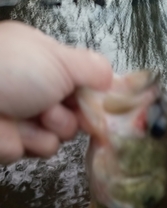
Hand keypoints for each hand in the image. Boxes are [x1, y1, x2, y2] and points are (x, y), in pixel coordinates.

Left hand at [0, 20, 112, 164]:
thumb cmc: (12, 70)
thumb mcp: (60, 59)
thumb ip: (93, 68)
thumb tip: (113, 77)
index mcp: (48, 62)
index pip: (84, 80)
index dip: (96, 92)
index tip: (102, 99)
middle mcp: (41, 89)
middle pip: (80, 110)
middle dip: (76, 111)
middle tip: (64, 104)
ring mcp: (30, 116)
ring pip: (65, 133)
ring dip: (55, 125)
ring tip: (36, 114)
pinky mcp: (22, 142)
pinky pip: (46, 148)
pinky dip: (36, 140)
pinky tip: (21, 129)